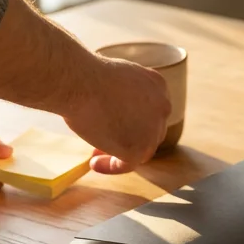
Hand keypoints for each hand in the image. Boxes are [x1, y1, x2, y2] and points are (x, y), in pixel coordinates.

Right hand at [63, 55, 170, 174]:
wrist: (81, 83)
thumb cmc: (86, 77)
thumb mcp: (115, 80)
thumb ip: (123, 97)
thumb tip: (115, 115)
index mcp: (157, 85)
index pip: (150, 110)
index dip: (133, 121)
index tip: (115, 125)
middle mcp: (162, 106)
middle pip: (149, 130)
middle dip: (128, 138)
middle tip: (103, 143)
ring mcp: (154, 129)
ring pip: (140, 149)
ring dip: (119, 154)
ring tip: (96, 157)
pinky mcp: (140, 149)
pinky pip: (127, 164)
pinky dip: (112, 167)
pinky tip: (94, 164)